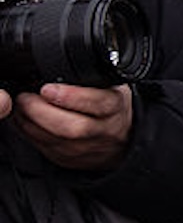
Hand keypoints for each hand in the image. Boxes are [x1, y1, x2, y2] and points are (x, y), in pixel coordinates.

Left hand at [6, 83, 133, 171]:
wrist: (123, 138)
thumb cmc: (110, 106)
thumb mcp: (111, 86)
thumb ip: (90, 78)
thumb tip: (56, 62)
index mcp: (115, 107)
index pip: (98, 104)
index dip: (71, 97)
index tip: (48, 89)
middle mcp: (104, 130)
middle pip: (72, 128)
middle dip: (41, 112)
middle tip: (24, 98)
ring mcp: (86, 148)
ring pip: (54, 140)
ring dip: (30, 123)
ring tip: (20, 107)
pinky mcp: (70, 159)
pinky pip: (44, 148)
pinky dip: (28, 133)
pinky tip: (23, 120)